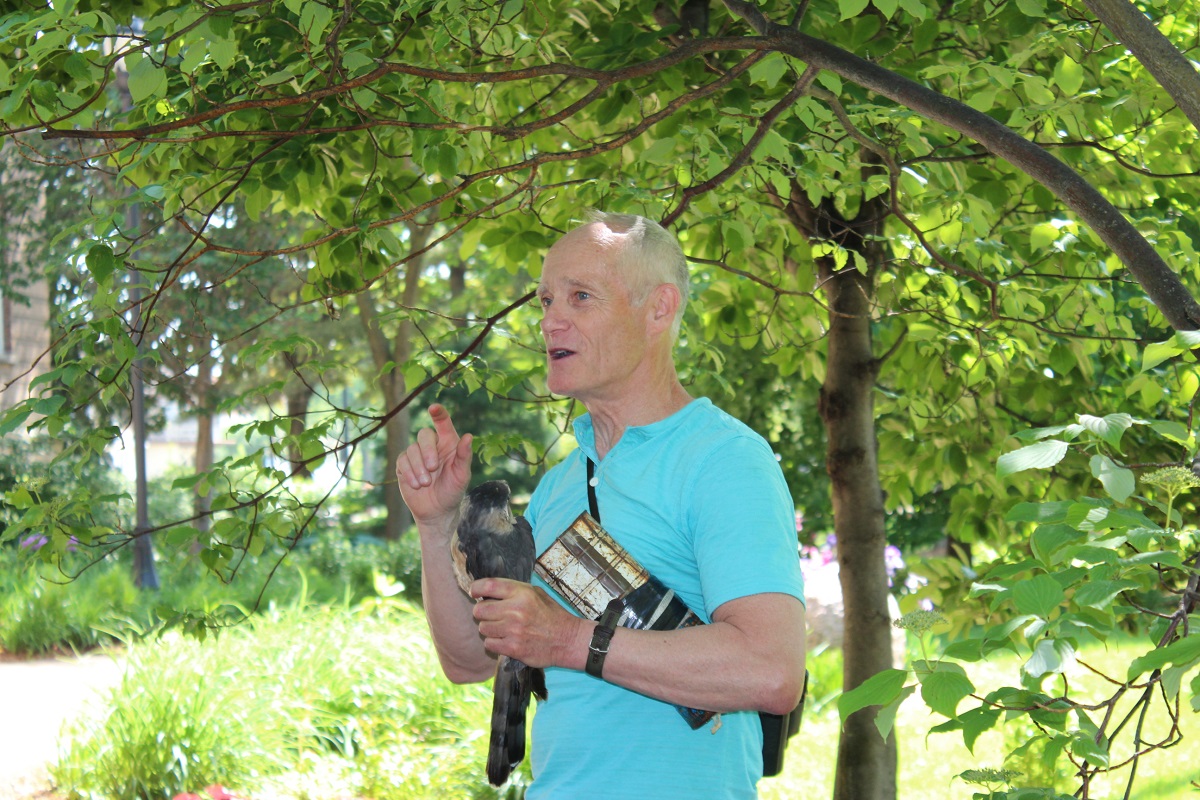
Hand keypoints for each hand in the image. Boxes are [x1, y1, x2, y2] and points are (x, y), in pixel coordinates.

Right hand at [395, 404, 472, 526]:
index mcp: (449, 443)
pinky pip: (402, 461)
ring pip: (412, 449)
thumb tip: (468, 436)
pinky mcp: (404, 466)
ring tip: (426, 483)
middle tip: (433, 468)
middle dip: (427, 451)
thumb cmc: (453, 490)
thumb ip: (464, 456)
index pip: (443, 423)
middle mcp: (431, 446)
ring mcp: (416, 455)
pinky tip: (417, 485)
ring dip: (418, 467)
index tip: (434, 408)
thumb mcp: (462, 475)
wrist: (437, 511)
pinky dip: (409, 473)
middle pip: (424, 435)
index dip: (439, 414)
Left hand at [471, 578, 589, 669]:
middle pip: (479, 609)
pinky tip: (504, 640)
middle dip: (482, 612)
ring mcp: (514, 630)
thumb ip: (513, 591)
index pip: (488, 585)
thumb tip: (487, 592)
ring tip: (501, 629)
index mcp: (522, 593)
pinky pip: (489, 644)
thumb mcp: (537, 593)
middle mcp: (516, 610)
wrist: (568, 640)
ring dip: (489, 629)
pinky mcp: (513, 648)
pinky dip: (494, 643)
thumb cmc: (551, 615)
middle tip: (491, 615)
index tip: (474, 592)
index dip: (475, 588)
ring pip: (483, 628)